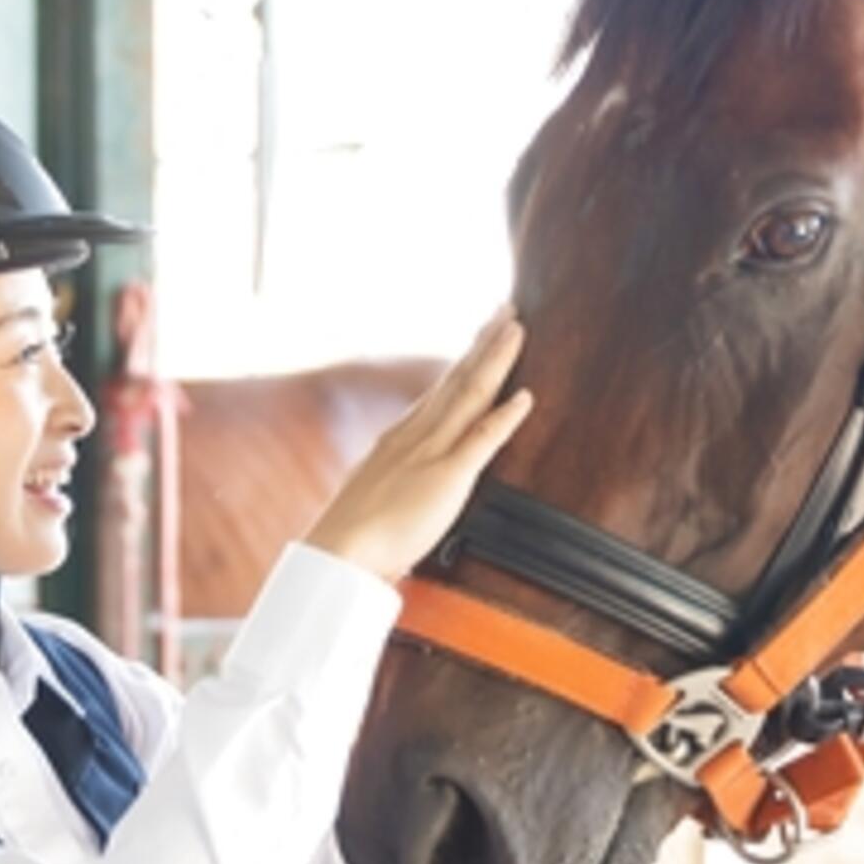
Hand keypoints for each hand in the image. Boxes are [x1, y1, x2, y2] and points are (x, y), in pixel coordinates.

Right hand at [305, 309, 532, 584]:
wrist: (338, 552)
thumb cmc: (355, 537)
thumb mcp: (376, 495)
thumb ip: (395, 480)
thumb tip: (404, 481)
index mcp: (400, 438)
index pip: (440, 392)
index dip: (464, 362)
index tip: (481, 338)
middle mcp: (415, 435)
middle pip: (456, 379)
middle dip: (483, 344)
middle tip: (506, 311)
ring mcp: (431, 452)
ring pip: (469, 394)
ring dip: (496, 360)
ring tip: (516, 329)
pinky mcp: (447, 477)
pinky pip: (481, 440)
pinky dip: (505, 416)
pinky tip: (525, 397)